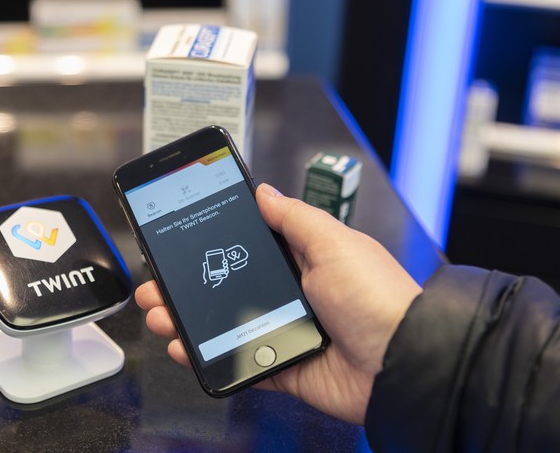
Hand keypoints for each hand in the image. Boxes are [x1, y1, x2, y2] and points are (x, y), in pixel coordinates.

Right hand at [135, 183, 422, 424]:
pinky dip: (207, 358)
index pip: (248, 246)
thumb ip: (295, 219)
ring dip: (187, 320)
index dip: (212, 243)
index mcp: (305, 259)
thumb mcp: (335, 244)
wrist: (401, 364)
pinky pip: (237, 362)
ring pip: (224, 325)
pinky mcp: (282, 366)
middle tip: (159, 283)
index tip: (180, 240)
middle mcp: (292, 293)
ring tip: (162, 314)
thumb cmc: (379, 299)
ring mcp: (284, 330)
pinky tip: (184, 349)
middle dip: (187, 284)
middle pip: (227, 286)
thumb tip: (264, 192)